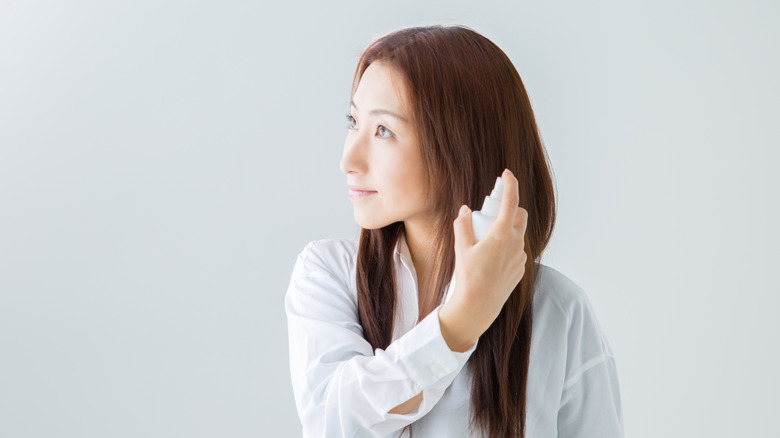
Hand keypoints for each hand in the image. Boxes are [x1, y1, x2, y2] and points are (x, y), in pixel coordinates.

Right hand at [446, 168, 528, 333]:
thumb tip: (465, 211)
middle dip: (510, 208)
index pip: (511, 202)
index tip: (507, 175)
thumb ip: (463, 225)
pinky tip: (492, 258)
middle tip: (492, 213)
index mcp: (501, 235)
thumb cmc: (468, 277)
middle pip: (520, 215)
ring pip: (518, 233)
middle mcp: (515, 244)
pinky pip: (517, 250)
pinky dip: (507, 246)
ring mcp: (520, 257)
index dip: (510, 185)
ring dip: (507, 229)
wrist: (477, 307)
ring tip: (487, 240)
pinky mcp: (520, 269)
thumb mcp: (461, 248)